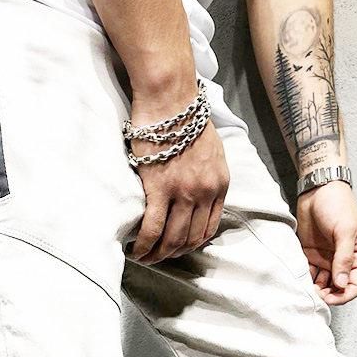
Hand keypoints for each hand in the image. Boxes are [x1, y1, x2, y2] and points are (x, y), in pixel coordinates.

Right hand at [129, 99, 229, 264]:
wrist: (170, 98)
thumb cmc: (185, 117)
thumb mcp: (211, 150)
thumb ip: (208, 175)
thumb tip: (197, 192)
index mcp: (220, 183)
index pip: (209, 227)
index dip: (193, 244)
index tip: (179, 248)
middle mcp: (205, 192)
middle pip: (190, 238)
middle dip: (174, 253)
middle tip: (159, 257)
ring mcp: (183, 193)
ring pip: (172, 238)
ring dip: (158, 255)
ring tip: (145, 258)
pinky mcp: (159, 190)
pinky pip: (153, 229)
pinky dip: (144, 246)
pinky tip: (136, 252)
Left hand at [296, 181, 356, 305]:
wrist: (318, 190)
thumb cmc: (338, 205)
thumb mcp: (345, 230)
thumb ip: (343, 258)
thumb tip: (341, 284)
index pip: (356, 285)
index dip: (344, 295)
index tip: (330, 298)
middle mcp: (343, 261)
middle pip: (337, 289)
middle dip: (327, 295)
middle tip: (314, 294)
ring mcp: (327, 259)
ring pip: (322, 284)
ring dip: (315, 290)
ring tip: (305, 288)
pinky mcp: (311, 256)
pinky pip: (309, 274)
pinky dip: (305, 280)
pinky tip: (299, 280)